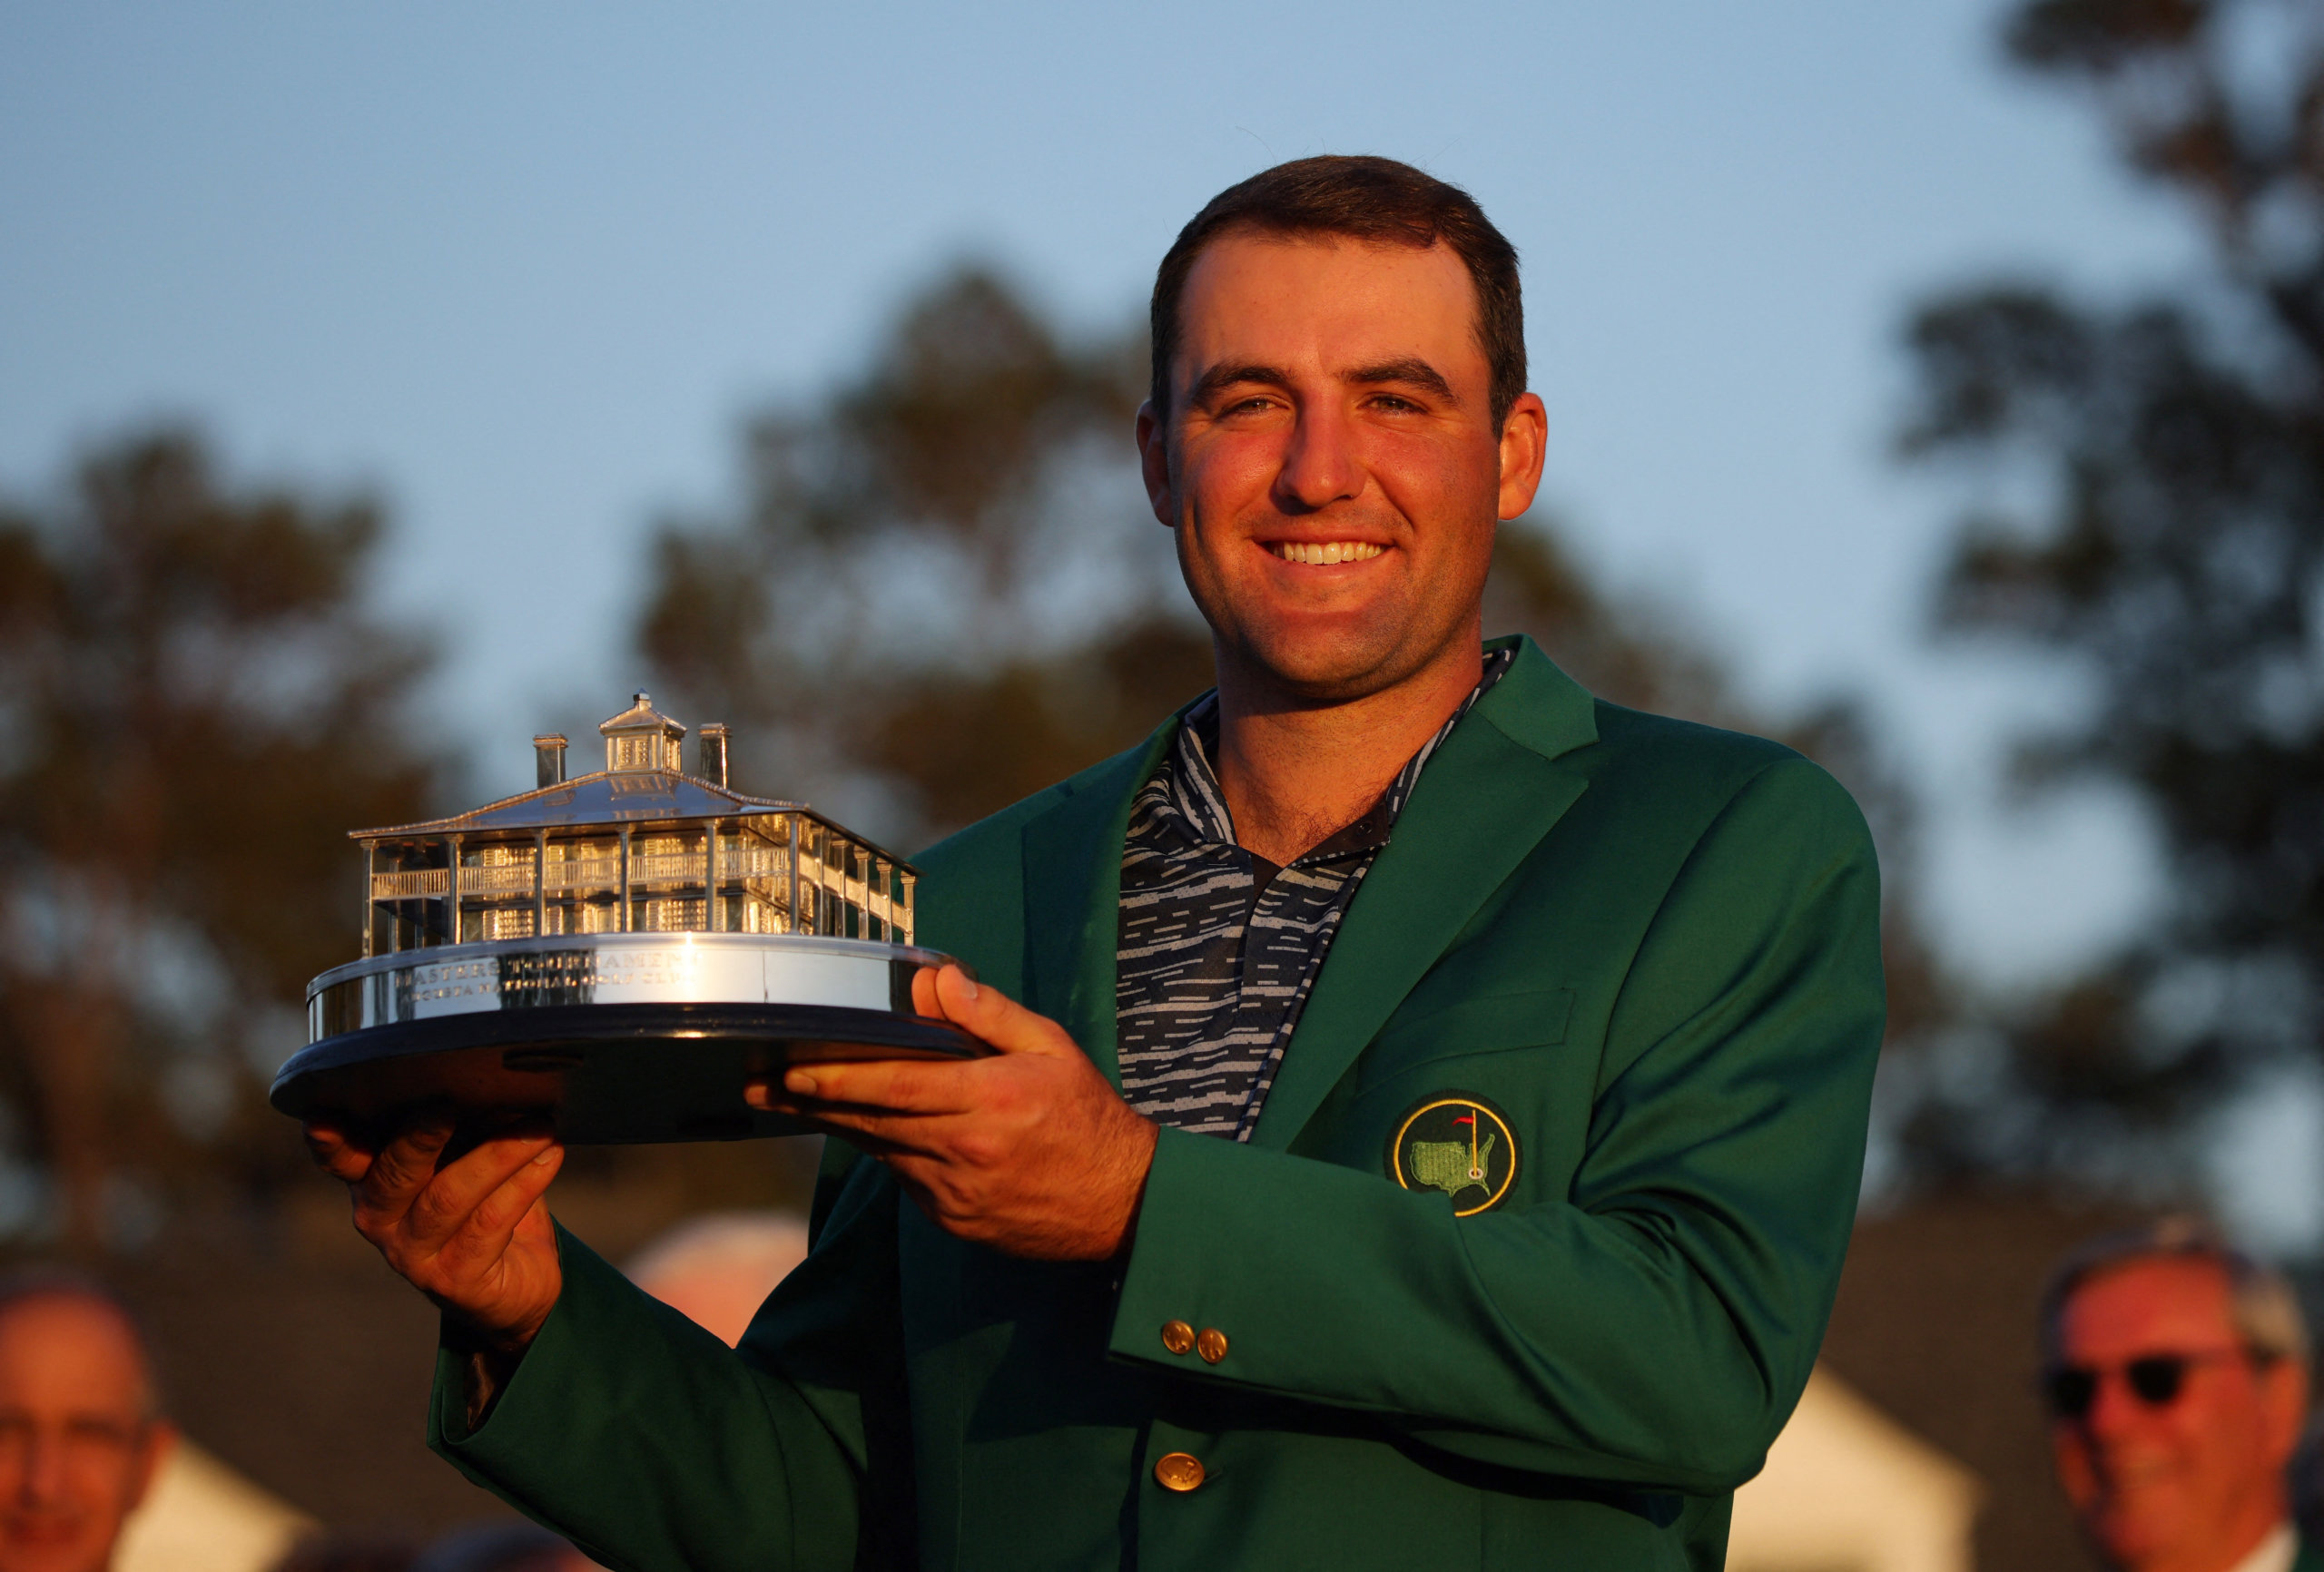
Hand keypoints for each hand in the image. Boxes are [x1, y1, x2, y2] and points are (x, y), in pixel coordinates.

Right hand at [305, 1116, 565, 1349]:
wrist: (518, 1282)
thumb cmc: (486, 1201)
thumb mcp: (468, 1157)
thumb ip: (464, 1126)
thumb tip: (491, 1080)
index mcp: (374, 1180)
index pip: (341, 1158)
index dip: (328, 1141)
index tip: (321, 1117)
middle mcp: (381, 1219)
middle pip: (394, 1174)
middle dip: (420, 1137)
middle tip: (449, 1105)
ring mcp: (413, 1254)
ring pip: (449, 1196)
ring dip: (499, 1154)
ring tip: (540, 1126)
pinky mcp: (454, 1280)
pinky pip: (490, 1223)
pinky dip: (525, 1184)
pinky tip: (550, 1156)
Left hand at [749, 965, 1157, 1259]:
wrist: (1121, 1203)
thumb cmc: (1086, 1115)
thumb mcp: (1051, 1047)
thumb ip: (990, 1013)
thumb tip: (937, 980)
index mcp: (989, 1100)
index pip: (895, 1085)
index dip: (838, 1078)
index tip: (792, 1069)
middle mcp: (964, 1150)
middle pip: (871, 1122)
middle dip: (812, 1102)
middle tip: (762, 1087)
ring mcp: (955, 1192)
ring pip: (882, 1151)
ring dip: (842, 1126)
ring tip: (796, 1101)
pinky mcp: (953, 1220)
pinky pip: (906, 1179)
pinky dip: (889, 1152)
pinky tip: (878, 1131)